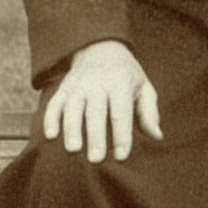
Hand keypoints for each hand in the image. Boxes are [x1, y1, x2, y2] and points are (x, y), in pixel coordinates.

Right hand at [44, 40, 162, 163]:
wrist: (101, 48)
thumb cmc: (126, 76)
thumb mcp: (143, 87)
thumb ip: (149, 113)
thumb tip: (157, 136)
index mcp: (120, 83)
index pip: (121, 112)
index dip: (121, 135)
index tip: (121, 156)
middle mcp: (97, 83)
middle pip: (95, 112)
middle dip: (95, 136)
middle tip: (96, 159)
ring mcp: (78, 85)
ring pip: (72, 108)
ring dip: (71, 129)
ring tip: (73, 150)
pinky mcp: (64, 88)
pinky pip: (55, 103)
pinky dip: (51, 119)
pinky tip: (51, 136)